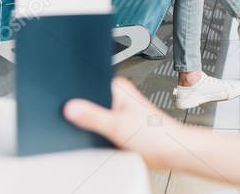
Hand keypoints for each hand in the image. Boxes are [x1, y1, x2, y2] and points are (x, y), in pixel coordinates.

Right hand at [64, 77, 183, 169]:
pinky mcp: (118, 127)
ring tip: (105, 135)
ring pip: (94, 119)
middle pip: (89, 104)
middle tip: (95, 127)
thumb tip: (70, 108)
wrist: (169, 152)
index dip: (77, 99)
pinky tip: (105, 141)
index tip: (70, 110)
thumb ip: (92, 116)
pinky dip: (100, 136)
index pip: (89, 87)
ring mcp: (118, 112)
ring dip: (94, 128)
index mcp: (118, 88)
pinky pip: (100, 130)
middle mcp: (118, 97)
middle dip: (86, 117)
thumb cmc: (155, 135)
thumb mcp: (117, 125)